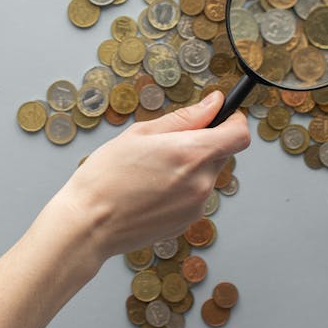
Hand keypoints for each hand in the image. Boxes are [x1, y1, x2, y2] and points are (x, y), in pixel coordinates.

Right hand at [54, 91, 250, 260]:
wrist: (89, 224)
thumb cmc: (105, 177)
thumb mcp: (140, 134)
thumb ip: (184, 118)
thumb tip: (214, 104)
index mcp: (191, 154)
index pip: (239, 135)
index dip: (233, 122)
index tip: (220, 117)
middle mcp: (201, 182)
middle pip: (222, 154)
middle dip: (203, 144)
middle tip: (166, 146)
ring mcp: (196, 206)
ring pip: (207, 176)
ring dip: (190, 168)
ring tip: (152, 172)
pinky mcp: (188, 222)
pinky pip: (194, 197)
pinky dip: (181, 189)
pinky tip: (151, 190)